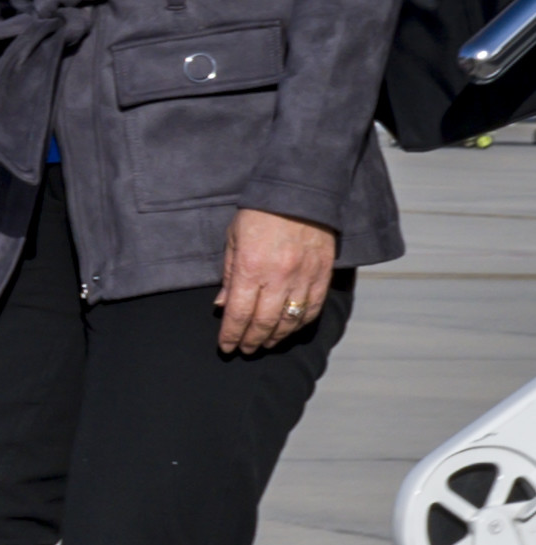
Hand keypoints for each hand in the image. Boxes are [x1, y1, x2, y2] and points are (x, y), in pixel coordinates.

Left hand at [215, 207, 338, 356]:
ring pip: (290, 320)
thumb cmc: (259, 215)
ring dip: (276, 337)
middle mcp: (279, 277)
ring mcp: (304, 277)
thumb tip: (222, 306)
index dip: (231, 335)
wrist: (300, 194)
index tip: (226, 347)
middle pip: (264, 322)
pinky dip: (300, 324)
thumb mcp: (233, 240)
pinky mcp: (323, 274)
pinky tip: (290, 329)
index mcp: (251, 268)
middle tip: (244, 350)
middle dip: (252, 341)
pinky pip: (313, 308)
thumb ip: (229, 276)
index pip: (239, 313)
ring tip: (265, 344)